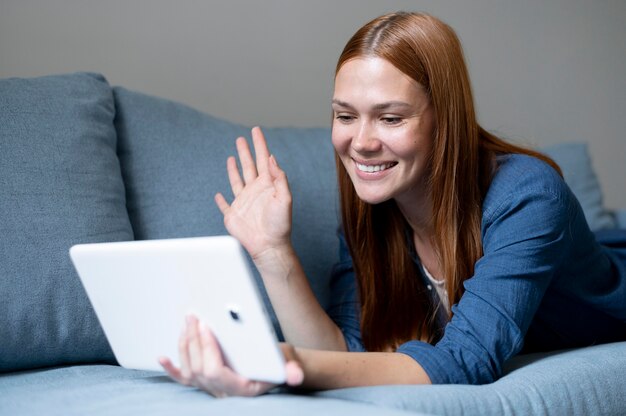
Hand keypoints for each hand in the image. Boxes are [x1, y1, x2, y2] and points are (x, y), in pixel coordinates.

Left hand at [159, 315, 303, 396]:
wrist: (276, 370)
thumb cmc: (280, 364)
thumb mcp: (289, 364)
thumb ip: (293, 371)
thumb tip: (296, 375)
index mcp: (240, 389)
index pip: (214, 372)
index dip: (207, 350)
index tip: (206, 327)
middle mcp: (222, 392)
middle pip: (198, 368)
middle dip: (194, 340)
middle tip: (193, 317)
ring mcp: (211, 389)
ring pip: (189, 371)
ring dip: (185, 346)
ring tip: (186, 324)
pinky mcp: (206, 382)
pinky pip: (184, 379)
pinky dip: (172, 369)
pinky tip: (162, 358)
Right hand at [215, 127, 292, 260]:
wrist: (269, 246)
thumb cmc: (280, 225)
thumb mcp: (285, 198)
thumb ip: (279, 178)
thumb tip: (271, 158)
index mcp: (268, 185)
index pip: (263, 160)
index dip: (260, 144)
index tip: (256, 130)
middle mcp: (255, 191)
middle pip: (248, 166)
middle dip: (246, 151)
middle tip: (242, 138)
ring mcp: (244, 202)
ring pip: (237, 180)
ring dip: (234, 168)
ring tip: (232, 156)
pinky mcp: (233, 214)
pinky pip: (225, 205)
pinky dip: (221, 200)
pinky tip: (219, 194)